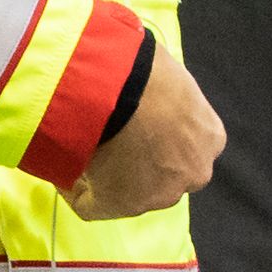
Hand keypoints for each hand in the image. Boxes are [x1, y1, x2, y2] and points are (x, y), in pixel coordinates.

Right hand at [64, 43, 223, 219]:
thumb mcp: (166, 72)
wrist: (123, 91)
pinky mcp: (120, 205)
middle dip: (137, 160)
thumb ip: (162, 85)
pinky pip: (91, 205)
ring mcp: (159, 194)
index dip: (155, 138)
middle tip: (104, 140)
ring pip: (129, 190)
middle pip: (163, 174)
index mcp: (210, 137)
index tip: (130, 126)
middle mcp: (194, 172)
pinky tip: (60, 167)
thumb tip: (140, 66)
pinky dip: (73, 190)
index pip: (185, 145)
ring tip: (79, 149)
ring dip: (105, 173)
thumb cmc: (145, 71)